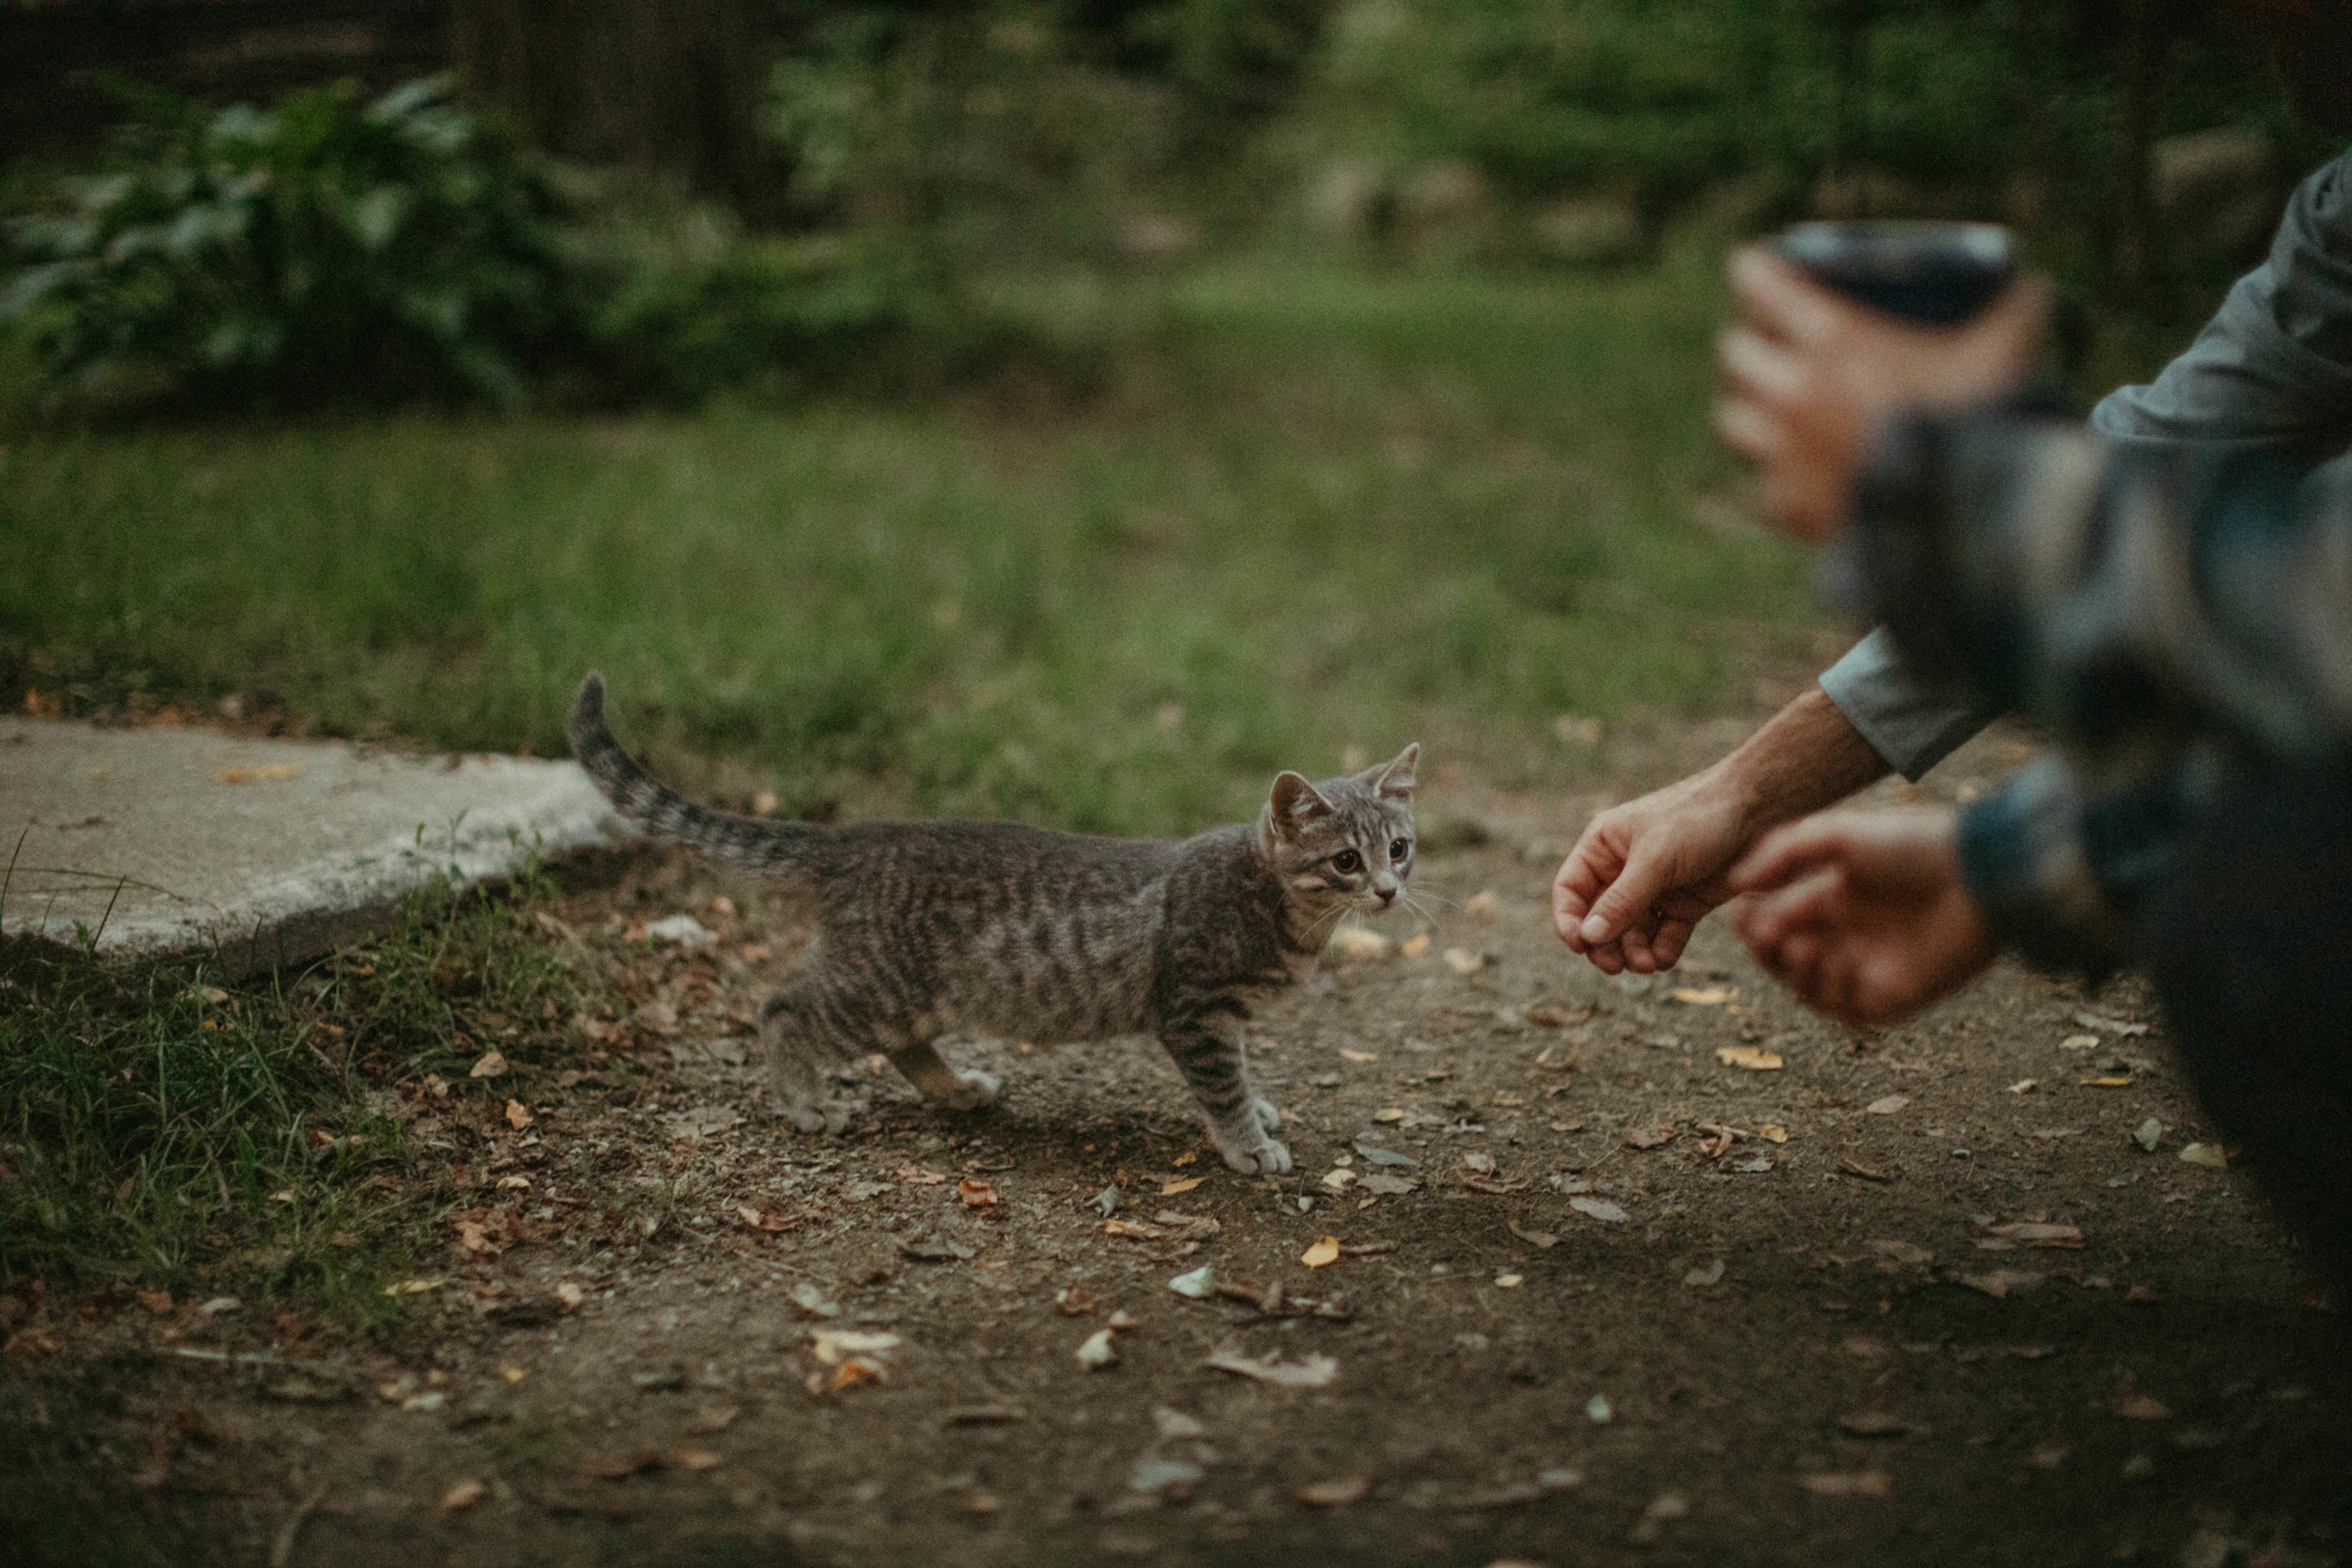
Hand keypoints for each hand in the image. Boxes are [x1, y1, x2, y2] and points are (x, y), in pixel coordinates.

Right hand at [1554, 772, 1748, 975]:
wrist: (1759, 811)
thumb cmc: (1698, 818)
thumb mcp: (1655, 858)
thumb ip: (1621, 900)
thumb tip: (1588, 937)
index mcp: (1604, 846)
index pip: (1571, 890)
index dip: (1569, 920)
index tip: (1579, 946)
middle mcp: (1623, 869)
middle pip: (1599, 919)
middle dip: (1605, 945)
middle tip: (1616, 966)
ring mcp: (1654, 889)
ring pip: (1631, 933)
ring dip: (1635, 953)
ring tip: (1647, 965)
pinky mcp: (1684, 904)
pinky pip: (1664, 936)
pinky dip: (1662, 951)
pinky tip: (1664, 959)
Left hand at [1714, 246, 2051, 540]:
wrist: (1957, 509)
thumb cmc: (1977, 419)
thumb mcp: (2003, 350)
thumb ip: (2017, 311)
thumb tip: (2036, 289)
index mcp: (1833, 337)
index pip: (1759, 283)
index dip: (1754, 274)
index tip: (1755, 271)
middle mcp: (1793, 388)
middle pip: (1736, 352)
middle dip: (1753, 346)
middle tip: (1770, 347)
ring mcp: (1782, 448)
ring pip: (1734, 418)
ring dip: (1752, 411)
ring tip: (1772, 413)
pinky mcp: (1787, 504)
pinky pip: (1764, 488)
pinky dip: (1778, 483)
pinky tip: (1799, 482)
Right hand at [1727, 807, 1997, 1028]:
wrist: (1976, 875)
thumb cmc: (1910, 846)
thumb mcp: (1836, 834)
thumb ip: (1780, 853)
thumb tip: (1735, 885)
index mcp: (1833, 899)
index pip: (1777, 920)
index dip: (1754, 923)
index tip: (1742, 915)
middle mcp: (1848, 937)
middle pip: (1784, 960)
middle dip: (1767, 950)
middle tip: (1765, 934)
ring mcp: (1869, 970)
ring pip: (1808, 989)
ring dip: (1795, 972)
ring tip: (1803, 946)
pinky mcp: (1894, 998)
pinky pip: (1846, 1009)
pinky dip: (1833, 989)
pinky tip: (1840, 962)